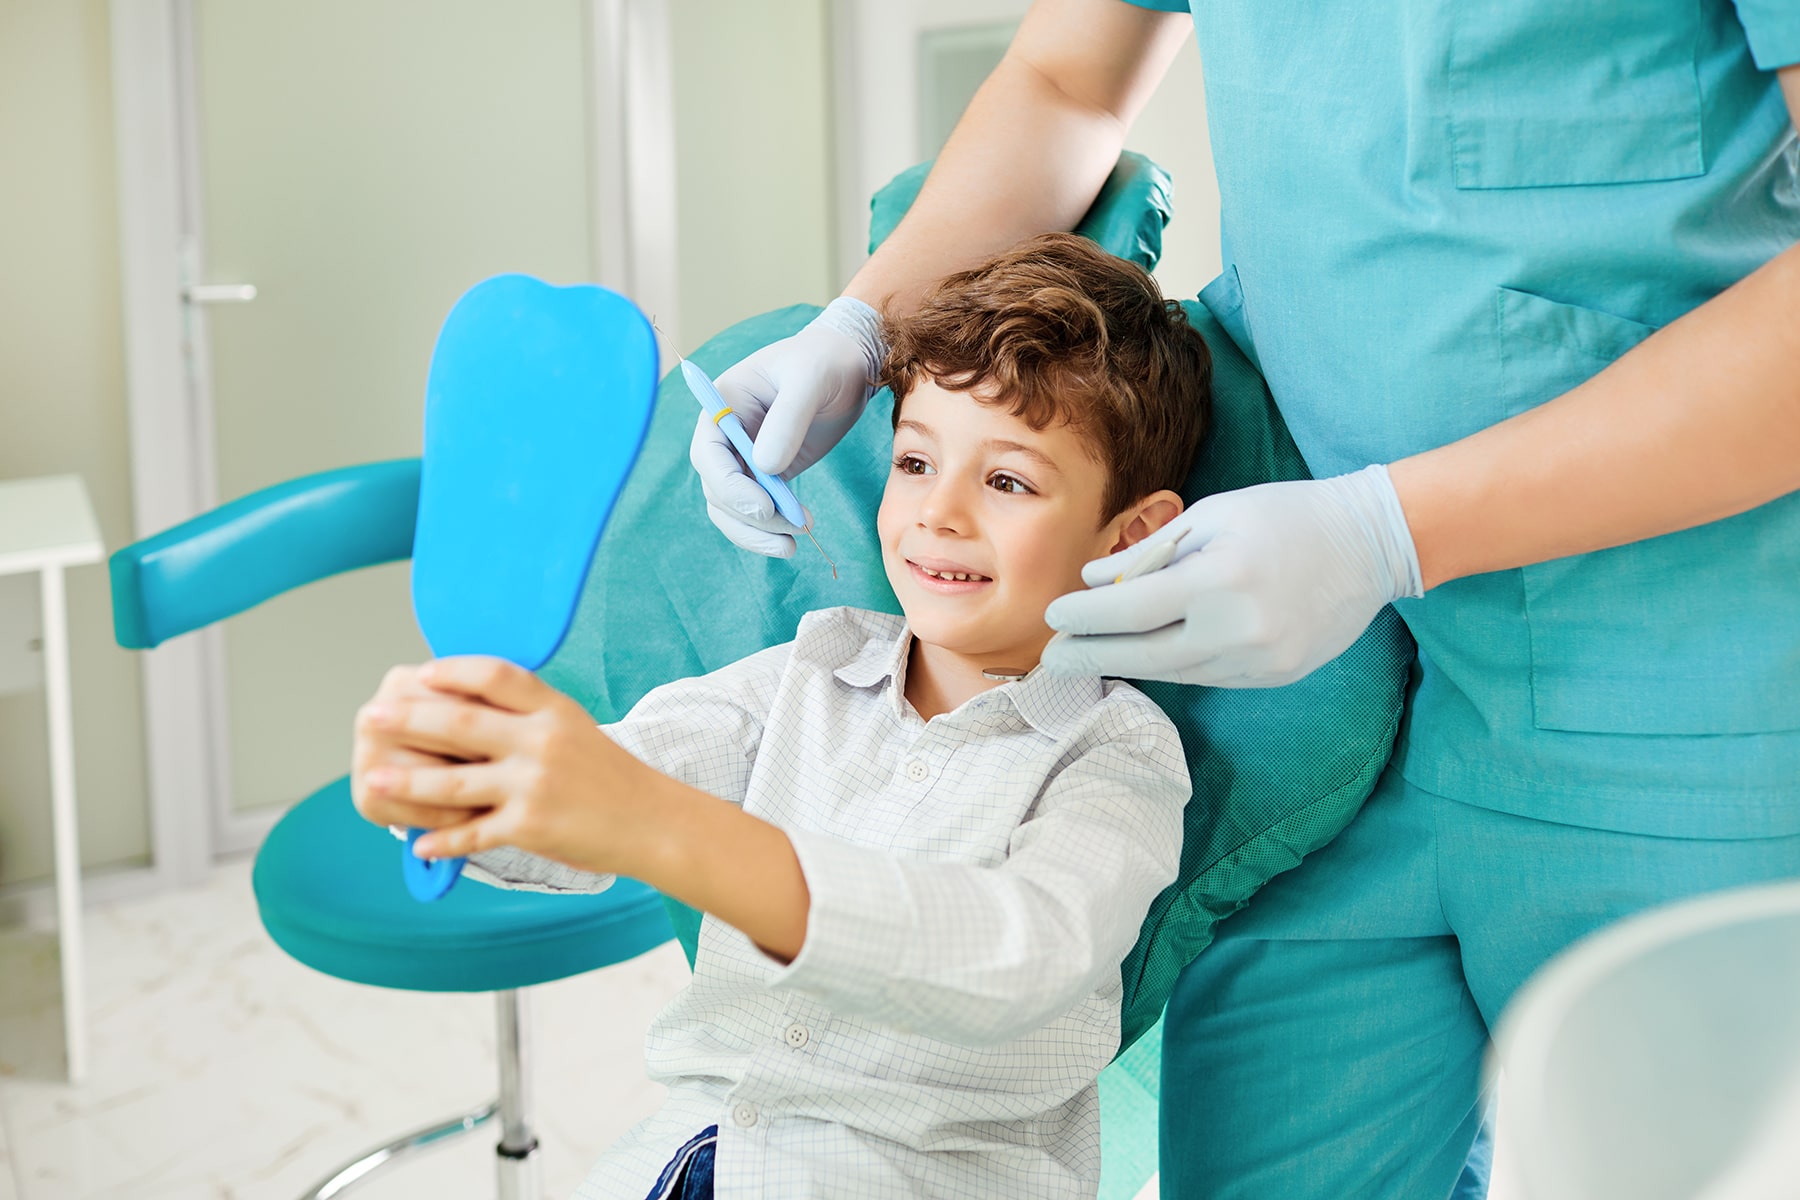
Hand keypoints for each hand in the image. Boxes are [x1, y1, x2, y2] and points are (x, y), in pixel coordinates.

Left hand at [351, 657, 654, 867]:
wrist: (653, 821)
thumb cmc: (609, 775)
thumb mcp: (574, 727)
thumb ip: (528, 714)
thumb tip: (465, 702)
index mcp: (553, 709)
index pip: (495, 674)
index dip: (452, 671)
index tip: (419, 674)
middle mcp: (542, 740)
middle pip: (461, 722)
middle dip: (409, 719)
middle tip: (372, 717)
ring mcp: (535, 784)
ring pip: (454, 781)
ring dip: (407, 782)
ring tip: (374, 779)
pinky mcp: (531, 826)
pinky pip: (473, 834)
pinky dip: (442, 841)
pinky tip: (418, 843)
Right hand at [689, 296, 884, 556]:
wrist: (846, 366)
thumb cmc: (823, 361)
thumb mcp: (809, 379)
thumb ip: (788, 419)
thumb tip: (766, 467)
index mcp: (723, 405)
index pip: (707, 454)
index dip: (729, 486)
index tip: (764, 508)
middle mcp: (725, 436)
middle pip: (718, 489)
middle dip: (750, 517)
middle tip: (793, 528)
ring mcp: (744, 458)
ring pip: (732, 510)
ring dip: (758, 533)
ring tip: (793, 545)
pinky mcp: (766, 475)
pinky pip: (756, 511)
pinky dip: (770, 529)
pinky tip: (795, 537)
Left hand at [1041, 465, 1422, 686]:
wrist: (1371, 544)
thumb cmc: (1285, 516)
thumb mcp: (1213, 515)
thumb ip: (1150, 553)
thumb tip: (1093, 582)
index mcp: (1220, 580)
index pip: (1130, 612)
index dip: (1084, 619)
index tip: (1054, 616)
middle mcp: (1239, 630)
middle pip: (1144, 655)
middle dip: (1091, 656)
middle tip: (1051, 656)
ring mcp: (1260, 661)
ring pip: (1175, 672)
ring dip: (1129, 662)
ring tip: (1091, 653)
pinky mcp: (1274, 676)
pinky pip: (1207, 675)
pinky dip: (1173, 663)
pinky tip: (1148, 651)